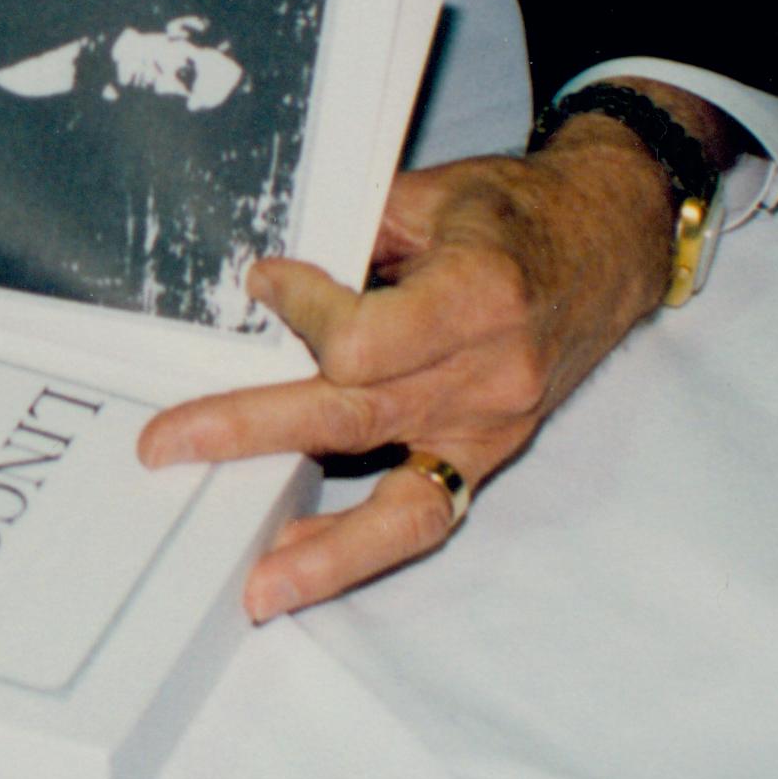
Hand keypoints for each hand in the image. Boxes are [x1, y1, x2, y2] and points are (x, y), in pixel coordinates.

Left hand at [137, 82, 733, 619]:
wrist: (609, 244)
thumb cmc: (519, 210)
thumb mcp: (436, 192)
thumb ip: (354, 234)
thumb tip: (268, 278)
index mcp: (479, 294)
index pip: (364, 336)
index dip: (301, 309)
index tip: (265, 281)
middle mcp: (491, 374)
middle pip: (357, 416)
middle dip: (254, 431)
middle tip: (168, 445)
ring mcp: (493, 427)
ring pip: (402, 503)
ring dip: (321, 546)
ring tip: (255, 586)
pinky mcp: (490, 455)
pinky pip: (425, 514)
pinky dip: (358, 544)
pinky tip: (297, 559)